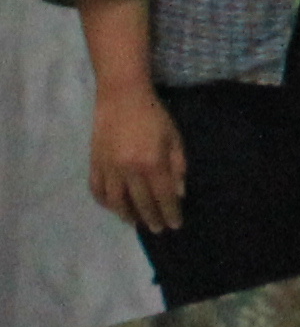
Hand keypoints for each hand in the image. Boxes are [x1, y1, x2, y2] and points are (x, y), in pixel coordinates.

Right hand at [87, 84, 186, 233]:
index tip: (175, 225)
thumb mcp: (174, 138)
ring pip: (116, 202)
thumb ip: (177, 166)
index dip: (170, 213)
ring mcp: (108, 169)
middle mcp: (129, 170)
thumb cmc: (154, 115)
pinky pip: (97, 190)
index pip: (163, 197)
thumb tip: (178, 193)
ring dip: (126, 215)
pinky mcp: (94, 164)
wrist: (122, 97)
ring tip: (136, 222)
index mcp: (152, 163)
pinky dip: (105, 202)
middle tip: (158, 229)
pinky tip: (114, 207)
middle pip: (140, 203)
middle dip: (151, 218)